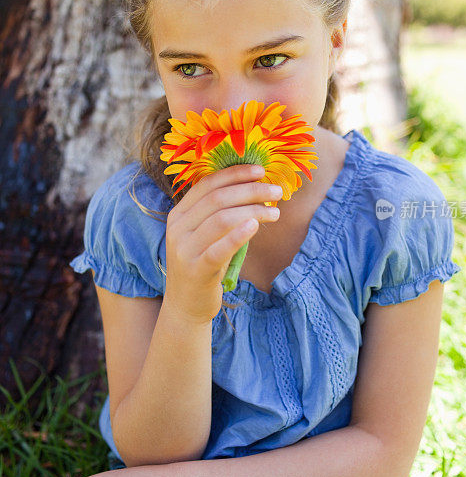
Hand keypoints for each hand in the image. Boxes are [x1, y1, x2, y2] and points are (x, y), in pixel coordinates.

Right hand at [164, 163, 281, 322]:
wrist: (186, 305)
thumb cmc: (203, 265)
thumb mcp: (205, 236)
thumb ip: (220, 214)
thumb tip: (257, 190)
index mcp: (179, 214)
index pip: (207, 184)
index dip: (235, 174)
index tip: (261, 171)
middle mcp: (177, 228)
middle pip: (218, 198)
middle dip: (251, 190)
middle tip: (276, 191)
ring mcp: (184, 250)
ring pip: (221, 219)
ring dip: (253, 211)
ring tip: (275, 212)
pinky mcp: (196, 270)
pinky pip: (218, 249)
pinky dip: (238, 235)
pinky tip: (256, 226)